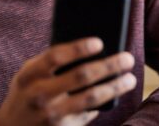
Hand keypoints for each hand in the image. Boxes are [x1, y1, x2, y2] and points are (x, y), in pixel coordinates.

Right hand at [0, 37, 135, 125]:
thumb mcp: (30, 74)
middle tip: (128, 58)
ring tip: (130, 79)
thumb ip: (52, 62)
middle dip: (109, 66)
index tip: (100, 42)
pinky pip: (88, 113)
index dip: (78, 48)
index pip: (55, 56)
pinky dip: (105, 102)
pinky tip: (116, 93)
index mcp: (29, 74)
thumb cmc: (28, 91)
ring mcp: (51, 115)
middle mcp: (39, 95)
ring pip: (91, 98)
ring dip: (115, 87)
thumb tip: (93, 48)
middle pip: (81, 76)